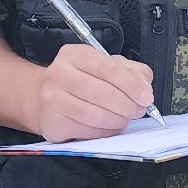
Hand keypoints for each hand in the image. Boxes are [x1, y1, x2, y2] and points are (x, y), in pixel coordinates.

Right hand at [28, 43, 158, 141]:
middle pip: (103, 94)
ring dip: (118, 121)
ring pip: (96, 116)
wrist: (42, 95)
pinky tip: (107, 126)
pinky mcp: (53, 122)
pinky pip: (88, 132)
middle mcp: (60, 74)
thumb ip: (131, 71)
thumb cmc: (79, 79)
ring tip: (123, 118)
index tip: (146, 97)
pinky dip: (105, 132)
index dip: (132, 85)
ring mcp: (53, 100)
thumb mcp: (106, 65)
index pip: (108, 68)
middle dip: (128, 106)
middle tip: (138, 110)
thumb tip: (144, 89)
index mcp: (75, 55)